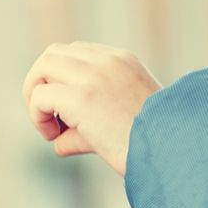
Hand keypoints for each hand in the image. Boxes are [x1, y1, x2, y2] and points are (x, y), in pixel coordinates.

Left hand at [23, 43, 161, 175]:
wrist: (173, 153)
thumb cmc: (156, 147)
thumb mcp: (124, 126)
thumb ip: (86, 129)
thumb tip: (59, 145)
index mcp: (122, 61)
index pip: (75, 54)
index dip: (62, 81)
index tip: (68, 114)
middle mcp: (108, 61)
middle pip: (52, 54)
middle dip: (41, 83)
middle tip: (49, 119)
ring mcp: (94, 75)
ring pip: (42, 67)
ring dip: (35, 97)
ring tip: (48, 127)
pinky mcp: (82, 97)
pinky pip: (39, 96)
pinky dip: (37, 116)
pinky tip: (54, 136)